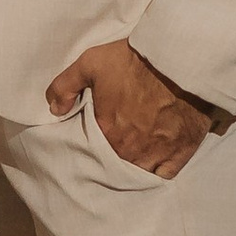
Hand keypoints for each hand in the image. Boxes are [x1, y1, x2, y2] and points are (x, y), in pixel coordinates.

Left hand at [46, 38, 221, 177]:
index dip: (91, 149)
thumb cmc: (135, 61)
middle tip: (112, 149)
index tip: (94, 141)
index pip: (91, 153)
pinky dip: (157, 174)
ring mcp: (157, 154)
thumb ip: (65, 86)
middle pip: (114, 166)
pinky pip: (165, 175)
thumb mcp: (91, 63)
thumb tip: (54, 109)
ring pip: (138, 173)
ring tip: (130, 159)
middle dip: (111, 161)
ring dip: (132, 168)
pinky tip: (153, 168)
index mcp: (107, 133)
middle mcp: (130, 151)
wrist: (180, 59)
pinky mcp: (181, 152)